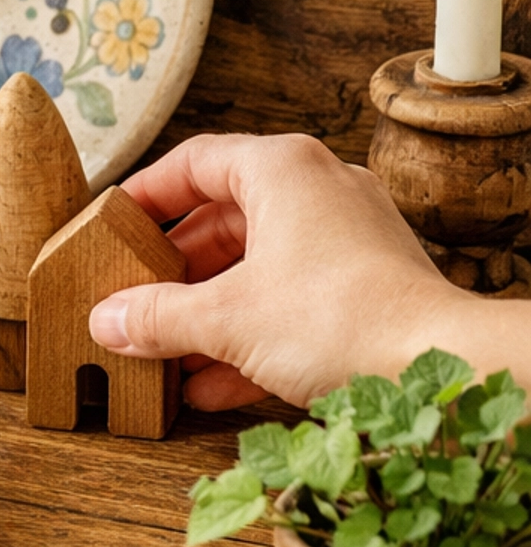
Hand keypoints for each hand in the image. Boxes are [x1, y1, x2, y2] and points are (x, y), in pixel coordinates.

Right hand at [85, 131, 491, 409]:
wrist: (439, 364)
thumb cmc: (343, 316)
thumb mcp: (227, 317)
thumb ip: (158, 315)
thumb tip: (108, 321)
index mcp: (282, 169)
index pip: (194, 161)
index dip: (145, 194)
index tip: (111, 224)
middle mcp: (319, 191)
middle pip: (223, 221)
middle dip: (174, 272)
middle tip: (132, 299)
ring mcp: (346, 239)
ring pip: (257, 267)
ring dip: (207, 312)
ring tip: (163, 352)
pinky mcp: (364, 287)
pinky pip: (290, 301)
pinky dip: (249, 334)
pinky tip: (210, 384)